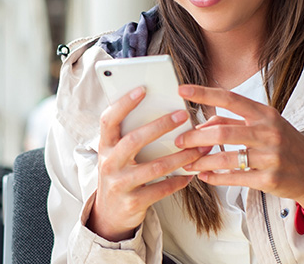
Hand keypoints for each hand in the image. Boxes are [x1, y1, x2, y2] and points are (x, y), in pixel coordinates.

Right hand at [87, 86, 210, 240]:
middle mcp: (109, 163)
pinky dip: (178, 180)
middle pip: (134, 140)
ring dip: (180, 156)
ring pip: (154, 166)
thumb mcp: (117, 153)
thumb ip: (130, 134)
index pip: (109, 119)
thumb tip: (161, 109)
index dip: (124, 103)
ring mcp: (120, 184)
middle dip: (160, 126)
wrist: (109, 215)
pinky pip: (160, 189)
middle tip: (182, 115)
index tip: (142, 89)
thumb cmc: (120, 174)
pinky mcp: (133, 202)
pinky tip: (191, 173)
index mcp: (105, 145)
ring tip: (198, 148)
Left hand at [175, 85, 303, 212]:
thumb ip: (236, 122)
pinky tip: (204, 176)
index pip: (230, 98)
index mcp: (265, 114)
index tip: (183, 89)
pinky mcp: (270, 179)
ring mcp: (270, 156)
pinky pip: (235, 178)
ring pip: (226, 157)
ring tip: (187, 163)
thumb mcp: (266, 126)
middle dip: (196, 137)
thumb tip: (204, 124)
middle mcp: (268, 132)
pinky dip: (215, 178)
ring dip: (202, 161)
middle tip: (179, 140)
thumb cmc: (287, 145)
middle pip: (223, 131)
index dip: (205, 93)